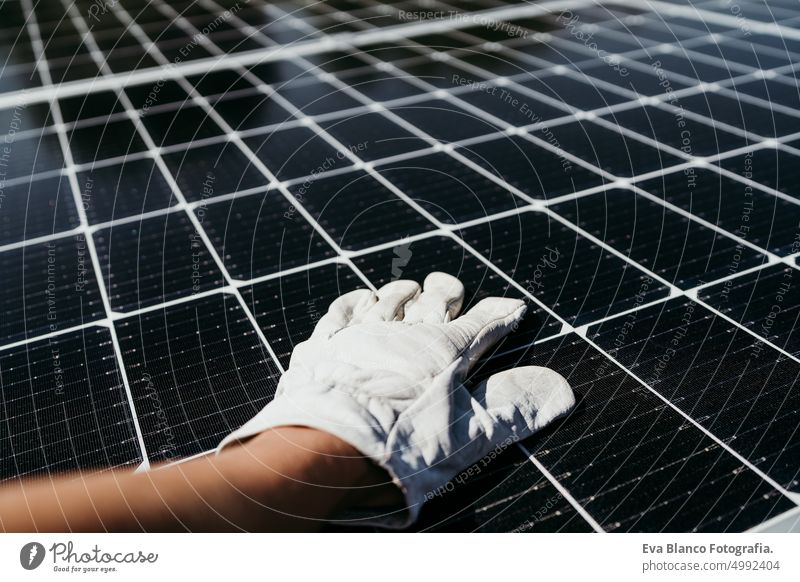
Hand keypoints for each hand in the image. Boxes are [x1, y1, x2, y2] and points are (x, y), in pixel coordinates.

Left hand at [218, 272, 574, 527]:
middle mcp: (404, 332)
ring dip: (402, 292)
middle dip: (446, 291)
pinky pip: (341, 310)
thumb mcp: (470, 435)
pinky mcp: (325, 343)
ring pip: (388, 299)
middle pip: (432, 301)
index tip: (514, 306)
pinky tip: (361, 298)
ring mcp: (361, 333)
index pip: (482, 324)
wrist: (328, 446)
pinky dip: (354, 301)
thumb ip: (515, 411)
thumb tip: (562, 391)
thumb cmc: (405, 444)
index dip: (500, 313)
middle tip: (450, 287)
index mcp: (444, 351)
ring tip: (409, 288)